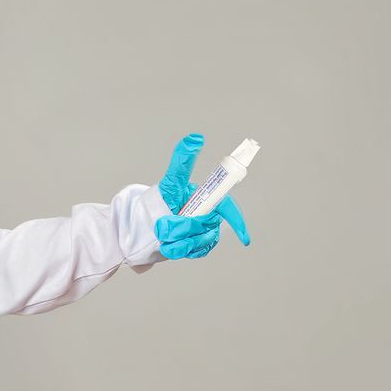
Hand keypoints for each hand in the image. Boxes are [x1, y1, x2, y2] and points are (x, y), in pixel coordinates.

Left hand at [153, 133, 250, 259]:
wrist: (145, 221)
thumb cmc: (163, 198)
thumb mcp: (172, 181)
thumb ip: (182, 161)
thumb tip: (193, 139)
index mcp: (209, 200)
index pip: (227, 210)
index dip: (238, 224)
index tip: (245, 240)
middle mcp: (209, 216)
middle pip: (207, 227)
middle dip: (185, 229)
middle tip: (163, 227)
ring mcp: (203, 233)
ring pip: (200, 242)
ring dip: (180, 242)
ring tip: (163, 237)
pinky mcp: (195, 247)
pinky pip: (193, 252)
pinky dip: (179, 250)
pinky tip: (168, 246)